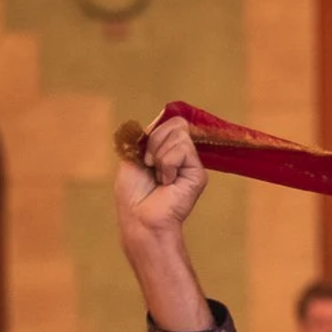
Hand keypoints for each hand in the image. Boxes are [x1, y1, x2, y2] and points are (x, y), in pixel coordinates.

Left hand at [115, 116, 207, 241]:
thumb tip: (165, 115)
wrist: (140, 216)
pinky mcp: (199, 173)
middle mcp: (182, 155)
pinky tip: (167, 182)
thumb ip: (149, 134)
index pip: (169, 123)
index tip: (144, 154)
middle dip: (155, 142)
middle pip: (175, 124)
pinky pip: (182, 149)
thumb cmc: (133, 193)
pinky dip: (167, 164)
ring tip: (159, 176)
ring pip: (179, 134)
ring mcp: (191, 164)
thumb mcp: (133, 154)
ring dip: (160, 155)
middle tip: (150, 165)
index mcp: (166, 149)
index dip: (155, 133)